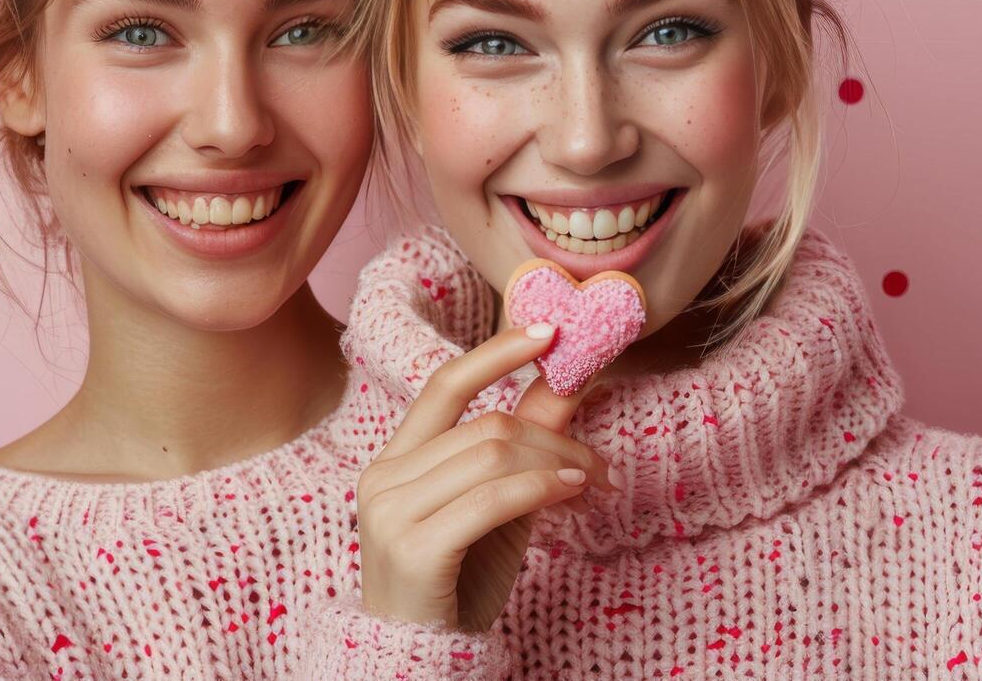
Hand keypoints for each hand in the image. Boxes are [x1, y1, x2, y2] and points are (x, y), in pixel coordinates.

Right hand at [354, 322, 620, 632]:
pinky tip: (572, 491)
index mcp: (394, 459)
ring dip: (559, 462)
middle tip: (598, 460)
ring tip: (591, 482)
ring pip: (494, 454)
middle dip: (557, 435)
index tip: (551, 333)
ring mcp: (391, 512)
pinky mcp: (413, 548)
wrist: (421, 658)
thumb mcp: (495, 506)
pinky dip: (542, 487)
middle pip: (488, 424)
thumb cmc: (458, 581)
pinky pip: (493, 498)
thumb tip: (566, 381)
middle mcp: (383, 477)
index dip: (498, 352)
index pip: (445, 384)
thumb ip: (521, 446)